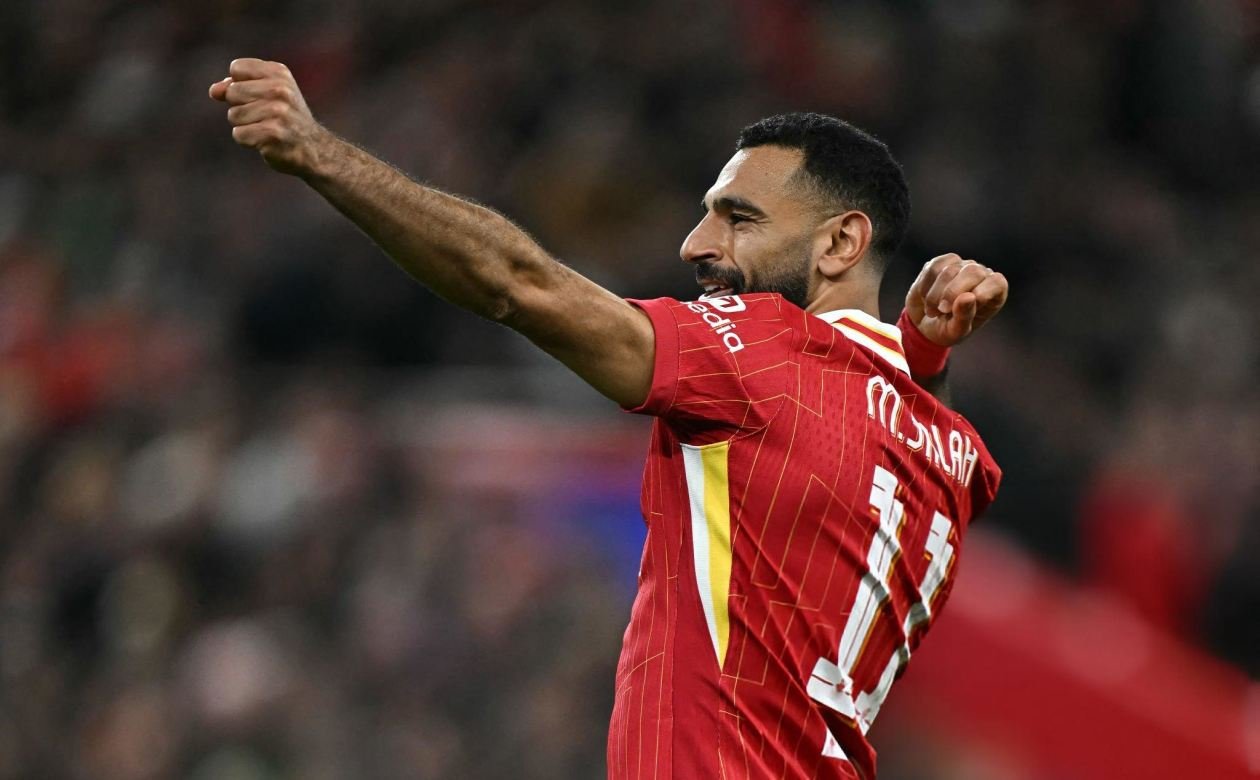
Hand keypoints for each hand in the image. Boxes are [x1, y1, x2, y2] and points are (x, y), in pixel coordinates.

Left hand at [209, 58, 331, 176]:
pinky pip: (239, 135)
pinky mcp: (272, 133)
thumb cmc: (286, 119)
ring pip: (233, 115)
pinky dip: (248, 141)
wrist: (314, 149)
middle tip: (265, 116)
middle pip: (232, 92)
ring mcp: (278, 112)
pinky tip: (267, 141)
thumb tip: (214, 91)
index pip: (236, 68)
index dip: (239, 84)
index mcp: (279, 73)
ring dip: (245, 126)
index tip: (257, 96)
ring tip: (267, 128)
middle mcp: (280, 89)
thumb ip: (236, 86)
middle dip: (241, 107)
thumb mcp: (266, 94)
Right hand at [905, 253, 1007, 345]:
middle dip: (953, 292)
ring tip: (932, 311)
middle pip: (973, 272)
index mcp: (994, 293)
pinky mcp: (942, 263)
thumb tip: (968, 297)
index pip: (996, 282)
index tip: (961, 310)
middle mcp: (981, 275)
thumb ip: (964, 317)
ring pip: (950, 270)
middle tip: (942, 310)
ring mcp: (961, 266)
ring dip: (935, 295)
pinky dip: (925, 286)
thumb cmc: (946, 329)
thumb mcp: (956, 331)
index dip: (981, 294)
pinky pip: (934, 268)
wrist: (923, 323)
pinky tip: (926, 297)